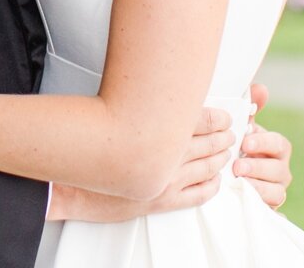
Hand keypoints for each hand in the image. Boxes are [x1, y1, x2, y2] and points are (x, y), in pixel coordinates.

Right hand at [48, 107, 233, 220]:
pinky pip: (199, 194)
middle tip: (232, 132)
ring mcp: (166, 180)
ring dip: (221, 158)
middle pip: (208, 143)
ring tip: (227, 150)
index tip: (225, 116)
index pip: (200, 120)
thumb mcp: (115, 117)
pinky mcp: (162, 201)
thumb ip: (144, 111)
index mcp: (155, 132)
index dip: (217, 118)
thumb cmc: (90, 149)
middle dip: (223, 137)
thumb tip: (167, 102)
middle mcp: (165, 156)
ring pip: (208, 167)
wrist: (71, 186)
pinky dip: (212, 185)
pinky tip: (215, 179)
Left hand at [233, 82, 292, 208]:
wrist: (227, 178)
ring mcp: (275, 190)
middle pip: (279, 170)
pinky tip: (244, 198)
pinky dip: (260, 204)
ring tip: (238, 181)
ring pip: (277, 192)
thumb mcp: (242, 128)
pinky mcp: (268, 208)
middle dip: (258, 166)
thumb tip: (260, 89)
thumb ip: (250, 109)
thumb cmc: (238, 147)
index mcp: (275, 148)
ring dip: (257, 186)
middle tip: (237, 166)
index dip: (264, 143)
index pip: (279, 144)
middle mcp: (279, 170)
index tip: (246, 142)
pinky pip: (271, 210)